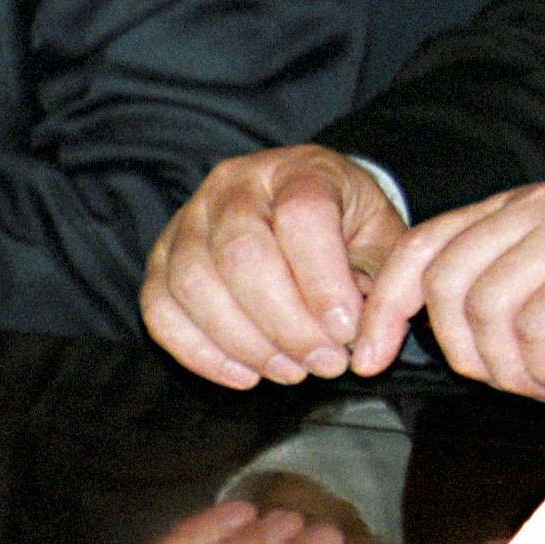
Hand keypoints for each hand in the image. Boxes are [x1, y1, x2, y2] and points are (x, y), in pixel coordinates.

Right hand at [143, 145, 408, 387]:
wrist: (307, 207)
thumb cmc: (346, 226)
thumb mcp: (381, 237)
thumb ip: (384, 285)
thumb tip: (371, 348)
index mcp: (301, 169)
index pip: (303, 215)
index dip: (323, 281)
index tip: (348, 331)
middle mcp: (236, 184)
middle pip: (242, 254)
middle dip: (286, 324)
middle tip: (324, 362)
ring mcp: (190, 218)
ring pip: (194, 284)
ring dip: (245, 343)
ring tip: (293, 371)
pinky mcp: (161, 258)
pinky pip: (161, 309)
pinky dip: (199, 352)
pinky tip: (246, 374)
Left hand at [356, 180, 544, 403]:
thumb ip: (530, 284)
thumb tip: (475, 335)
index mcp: (533, 204)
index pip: (424, 243)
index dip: (385, 305)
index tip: (372, 352)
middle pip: (441, 282)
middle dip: (458, 352)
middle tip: (511, 379)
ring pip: (483, 311)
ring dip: (511, 369)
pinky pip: (536, 329)